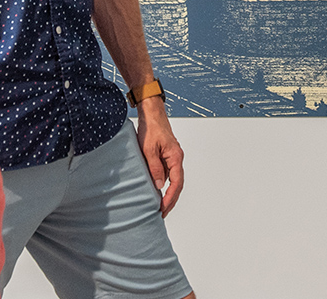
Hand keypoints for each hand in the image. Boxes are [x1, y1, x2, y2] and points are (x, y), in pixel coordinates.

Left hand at [135, 97, 184, 216]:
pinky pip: (165, 173)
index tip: (162, 209)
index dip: (170, 199)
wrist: (151, 113)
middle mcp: (176, 159)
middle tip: (161, 213)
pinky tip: (153, 189)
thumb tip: (159, 186)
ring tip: (156, 205)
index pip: (176, 184)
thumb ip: (154, 168)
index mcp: (176, 157)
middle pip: (177, 184)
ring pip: (171, 179)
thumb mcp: (149, 150)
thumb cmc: (151, 128)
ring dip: (165, 192)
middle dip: (170, 200)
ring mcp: (171, 157)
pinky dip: (161, 183)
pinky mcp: (165, 156)